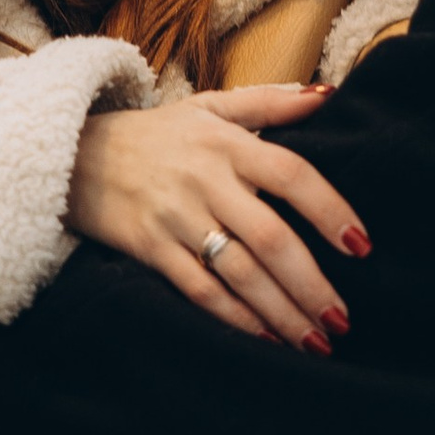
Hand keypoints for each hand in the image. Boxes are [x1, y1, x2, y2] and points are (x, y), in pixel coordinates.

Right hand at [67, 85, 364, 347]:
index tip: (361, 246)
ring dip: (280, 311)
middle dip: (310, 283)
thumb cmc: (156, 133)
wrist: (72, 154)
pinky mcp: (150, 249)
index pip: (292, 175)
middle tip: (343, 318)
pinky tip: (265, 339)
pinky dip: (234, 317)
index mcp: (227, 144)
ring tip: (316, 340)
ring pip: (238, 272)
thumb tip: (331, 94)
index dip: (330, 211)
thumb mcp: (210, 106)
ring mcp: (176, 218)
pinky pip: (199, 290)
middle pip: (269, 237)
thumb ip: (271, 102)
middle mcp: (205, 181)